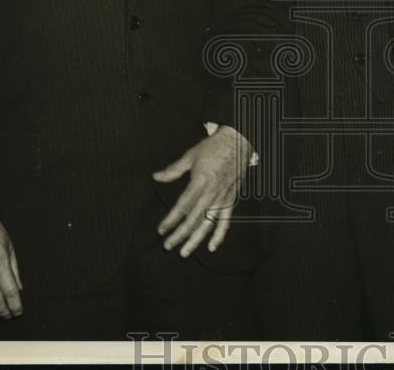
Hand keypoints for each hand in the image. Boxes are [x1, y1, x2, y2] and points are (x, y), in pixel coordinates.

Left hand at [153, 125, 251, 256]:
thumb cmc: (214, 147)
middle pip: (193, 220)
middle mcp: (211, 193)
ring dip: (196, 240)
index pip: (182, 206)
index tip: (161, 229)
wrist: (238, 142)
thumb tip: (156, 176)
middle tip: (168, 246)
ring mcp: (222, 198)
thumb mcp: (190, 156)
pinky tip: (212, 246)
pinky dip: (219, 235)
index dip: (170, 220)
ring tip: (185, 251)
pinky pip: (225, 221)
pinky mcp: (231, 200)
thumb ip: (173, 169)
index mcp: (200, 182)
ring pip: (208, 224)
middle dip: (179, 235)